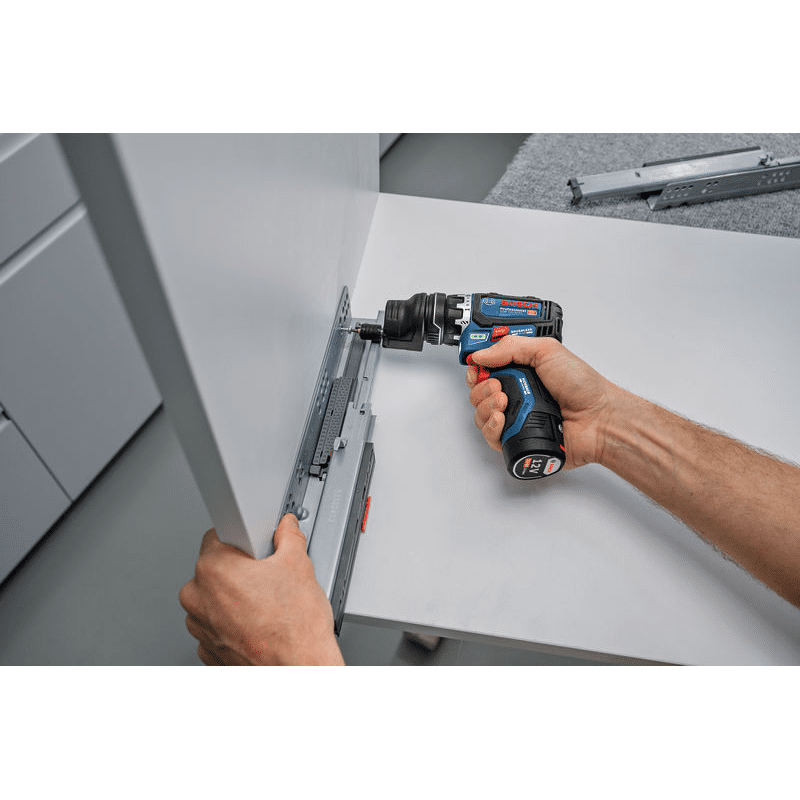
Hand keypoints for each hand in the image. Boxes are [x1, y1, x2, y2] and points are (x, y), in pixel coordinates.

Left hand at [179, 513, 344, 664]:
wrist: (297, 672)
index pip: (218, 535)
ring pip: (214, 599)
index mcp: (212, 569)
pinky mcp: (207, 650)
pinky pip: (216, 626)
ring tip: (267, 605)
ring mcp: (200, 627)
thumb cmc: (294, 629)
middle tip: (268, 578)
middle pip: (215, 568)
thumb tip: (286, 528)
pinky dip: (233, 624)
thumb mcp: (299, 565)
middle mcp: (197, 598)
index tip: (256, 546)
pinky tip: (259, 625)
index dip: (243, 538)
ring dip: (234, 599)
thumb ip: (288, 536)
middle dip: (240, 570)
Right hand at [466, 336, 616, 470]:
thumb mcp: (547, 351)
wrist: (598, 418)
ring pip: (480, 416)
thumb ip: (510, 347)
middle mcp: (516, 395)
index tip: (477, 368)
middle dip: (481, 388)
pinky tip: (501, 419)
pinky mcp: (517, 440)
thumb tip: (481, 353)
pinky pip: (490, 437)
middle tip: (498, 385)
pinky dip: (490, 427)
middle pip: (478, 393)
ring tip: (503, 401)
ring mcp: (515, 418)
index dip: (476, 369)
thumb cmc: (582, 386)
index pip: (486, 370)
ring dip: (485, 406)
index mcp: (521, 373)